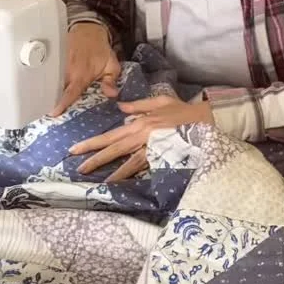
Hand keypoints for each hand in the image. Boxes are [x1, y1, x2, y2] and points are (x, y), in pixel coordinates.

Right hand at [52, 23, 120, 115]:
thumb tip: (112, 94)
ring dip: (48, 91)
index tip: (53, 112)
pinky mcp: (53, 59)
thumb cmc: (100, 50)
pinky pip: (48, 72)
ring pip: (50, 81)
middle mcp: (67, 71)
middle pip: (56, 89)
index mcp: (81, 75)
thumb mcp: (111, 65)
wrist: (88, 30)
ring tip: (43, 102)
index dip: (61, 103)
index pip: (70, 92)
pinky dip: (46, 80)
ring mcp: (58, 64)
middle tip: (47, 111)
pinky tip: (44, 88)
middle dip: (51, 100)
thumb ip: (110, 81)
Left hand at [70, 94, 213, 181]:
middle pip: (113, 148)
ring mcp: (152, 146)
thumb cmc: (185, 110)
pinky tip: (119, 181)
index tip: (75, 149)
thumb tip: (120, 108)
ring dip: (110, 170)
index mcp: (139, 122)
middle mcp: (142, 134)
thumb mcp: (160, 101)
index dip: (92, 143)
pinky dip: (130, 175)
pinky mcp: (163, 156)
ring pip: (126, 161)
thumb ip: (139, 105)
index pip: (111, 135)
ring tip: (95, 179)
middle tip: (77, 167)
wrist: (207, 119)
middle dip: (94, 158)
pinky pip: (143, 167)